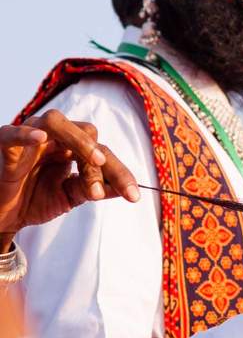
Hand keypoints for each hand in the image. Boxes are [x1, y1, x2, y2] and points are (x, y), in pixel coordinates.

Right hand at [0, 110, 138, 250]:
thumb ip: (94, 189)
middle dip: (101, 160)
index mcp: (73, 148)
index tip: (134, 197)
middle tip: (104, 188)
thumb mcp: (70, 196)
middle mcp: (55, 137)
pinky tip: (40, 137)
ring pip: (56, 121)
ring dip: (78, 140)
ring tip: (93, 159)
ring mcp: (30, 137)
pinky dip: (26, 133)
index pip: (103, 152)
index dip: (120, 173)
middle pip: (86, 133)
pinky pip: (14, 132)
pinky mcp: (5, 143)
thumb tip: (125, 189)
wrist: (2, 216)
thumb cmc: (34, 200)